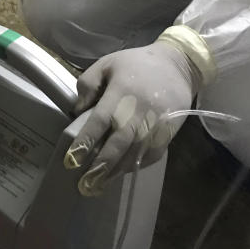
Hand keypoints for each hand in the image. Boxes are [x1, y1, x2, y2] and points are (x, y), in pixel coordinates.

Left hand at [63, 42, 198, 195]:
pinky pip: (153, 154)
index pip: (100, 121)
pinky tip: (122, 173)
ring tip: (99, 185)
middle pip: (119, 142)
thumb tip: (77, 110)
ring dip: (117, 171)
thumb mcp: (107, 63)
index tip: (71, 160)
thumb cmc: (136, 64)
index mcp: (121, 92)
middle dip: (101, 165)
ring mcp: (156, 123)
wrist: (178, 65)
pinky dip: (138, 165)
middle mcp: (139, 111)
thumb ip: (88, 84)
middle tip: (84, 184)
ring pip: (136, 152)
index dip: (85, 141)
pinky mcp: (168, 132)